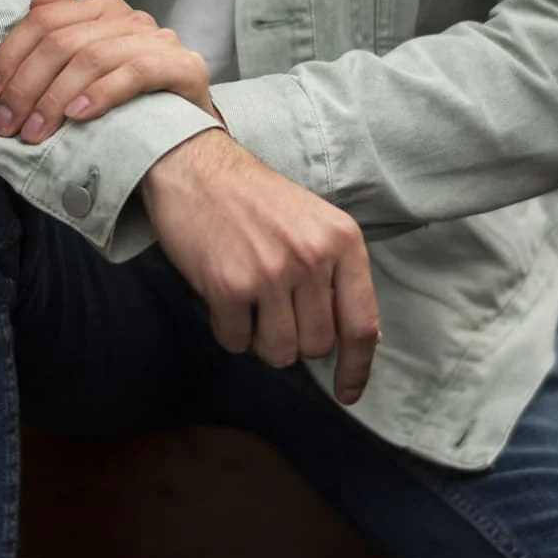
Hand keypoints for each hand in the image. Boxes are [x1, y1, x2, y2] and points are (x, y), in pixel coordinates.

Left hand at [0, 0, 221, 143]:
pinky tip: (77, 117)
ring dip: (54, 98)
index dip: (9, 54)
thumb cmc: (125, 116)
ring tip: (35, 132)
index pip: (44, 19)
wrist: (183, 154)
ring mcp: (161, 41)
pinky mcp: (184, 67)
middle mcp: (132, 19)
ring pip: (93, 56)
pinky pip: (135, 72)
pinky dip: (100, 93)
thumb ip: (62, 38)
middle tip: (6, 123)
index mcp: (104, 11)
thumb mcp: (84, 77)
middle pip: (63, 40)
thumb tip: (34, 4)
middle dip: (26, 84)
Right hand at [141, 132, 380, 406]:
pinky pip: (235, 343)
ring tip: (249, 300)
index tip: (348, 392)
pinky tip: (222, 295)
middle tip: (273, 306)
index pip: (361, 324)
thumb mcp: (314, 222)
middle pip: (316, 345)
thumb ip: (338, 273)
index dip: (357, 367)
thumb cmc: (255, 198)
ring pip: (278, 352)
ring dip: (260, 339)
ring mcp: (271, 272)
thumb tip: (363, 338)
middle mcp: (312, 257)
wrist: (194, 166)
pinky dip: (227, 330)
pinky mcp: (229, 285)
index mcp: (342, 240)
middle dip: (294, 338)